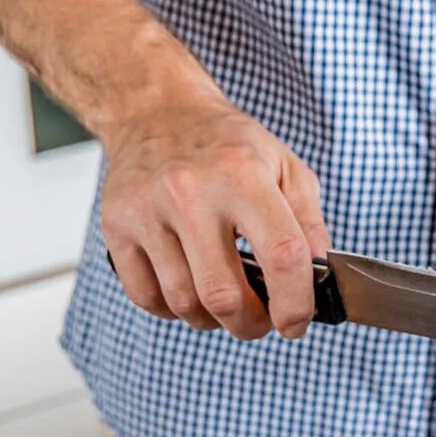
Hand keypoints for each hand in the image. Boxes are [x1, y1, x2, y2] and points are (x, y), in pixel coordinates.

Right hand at [98, 77, 328, 339]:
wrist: (158, 112)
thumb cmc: (227, 145)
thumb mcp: (284, 166)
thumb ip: (309, 224)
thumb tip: (319, 279)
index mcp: (242, 175)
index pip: (281, 256)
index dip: (295, 303)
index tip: (296, 322)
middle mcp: (190, 192)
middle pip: (223, 295)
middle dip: (250, 325)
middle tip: (259, 321)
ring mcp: (147, 210)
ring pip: (183, 303)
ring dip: (211, 321)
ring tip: (224, 304)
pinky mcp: (116, 226)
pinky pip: (146, 297)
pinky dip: (172, 311)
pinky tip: (188, 291)